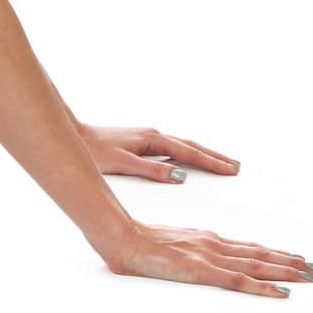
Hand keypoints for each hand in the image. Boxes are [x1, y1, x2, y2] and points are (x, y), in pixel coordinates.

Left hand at [78, 123, 240, 181]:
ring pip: (183, 145)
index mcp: (152, 140)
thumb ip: (152, 171)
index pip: (189, 152)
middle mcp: (153, 135)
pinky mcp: (141, 142)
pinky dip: (188, 152)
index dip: (212, 162)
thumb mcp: (124, 164)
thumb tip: (181, 176)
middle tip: (236, 166)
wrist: (76, 137)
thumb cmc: (95, 151)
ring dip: (203, 153)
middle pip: (191, 146)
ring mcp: (148, 137)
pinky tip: (190, 159)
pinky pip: (173, 147)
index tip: (232, 170)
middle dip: (214, 156)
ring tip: (221, 162)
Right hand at [105, 221, 312, 296]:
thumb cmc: (137, 242)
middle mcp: (212, 245)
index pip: (247, 248)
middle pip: (258, 255)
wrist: (121, 237)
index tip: (293, 257)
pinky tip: (281, 292)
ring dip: (285, 271)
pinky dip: (264, 287)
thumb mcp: (167, 244)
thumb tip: (194, 257)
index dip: (273, 253)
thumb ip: (185, 249)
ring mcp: (209, 257)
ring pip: (256, 265)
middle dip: (288, 262)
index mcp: (204, 239)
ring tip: (307, 276)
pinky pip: (240, 281)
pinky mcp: (202, 271)